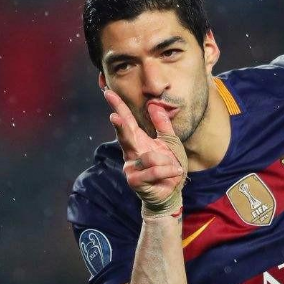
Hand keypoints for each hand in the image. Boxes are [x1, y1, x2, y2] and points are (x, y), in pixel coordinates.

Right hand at [104, 89, 187, 212]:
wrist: (172, 191)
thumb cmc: (170, 166)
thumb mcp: (170, 143)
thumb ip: (162, 125)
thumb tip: (154, 105)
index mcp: (139, 140)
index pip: (127, 121)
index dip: (118, 107)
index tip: (108, 93)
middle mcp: (131, 152)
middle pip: (125, 135)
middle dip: (120, 127)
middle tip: (114, 117)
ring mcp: (131, 167)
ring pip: (150, 157)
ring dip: (167, 162)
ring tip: (174, 167)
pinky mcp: (135, 181)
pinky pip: (155, 171)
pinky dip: (168, 171)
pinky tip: (174, 173)